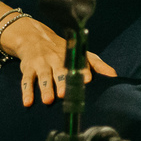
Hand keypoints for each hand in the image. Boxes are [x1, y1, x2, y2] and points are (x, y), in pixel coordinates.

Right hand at [3, 17, 117, 106]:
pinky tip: (27, 102)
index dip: (84, 71)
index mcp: (71, 56)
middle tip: (64, 93)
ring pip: (43, 76)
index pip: (78, 63)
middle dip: (62, 81)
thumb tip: (114, 76)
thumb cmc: (63, 51)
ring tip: (48, 100)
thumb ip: (98, 65)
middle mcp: (56, 59)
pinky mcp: (28, 69)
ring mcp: (41, 64)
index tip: (88, 80)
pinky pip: (26, 80)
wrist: (35, 38)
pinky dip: (26, 91)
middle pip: (60, 71)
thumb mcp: (81, 54)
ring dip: (45, 88)